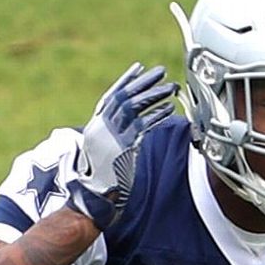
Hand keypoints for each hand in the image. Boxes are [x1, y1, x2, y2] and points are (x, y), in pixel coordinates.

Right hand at [65, 62, 176, 229]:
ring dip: (154, 95)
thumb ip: (115, 132)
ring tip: (171, 87)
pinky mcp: (122, 146)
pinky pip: (142, 126)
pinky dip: (156, 115)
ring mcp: (110, 136)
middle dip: (143, 83)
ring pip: (133, 108)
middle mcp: (100, 127)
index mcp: (95, 126)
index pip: (110, 97)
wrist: (94, 197)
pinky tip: (169, 109)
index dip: (126, 81)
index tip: (139, 68)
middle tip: (160, 72)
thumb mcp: (103, 150)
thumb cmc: (101, 176)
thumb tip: (136, 120)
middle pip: (123, 97)